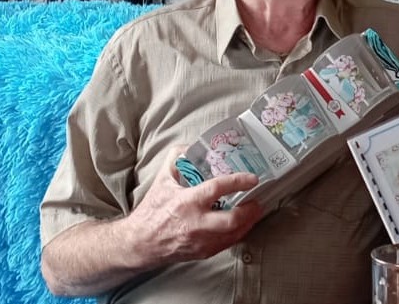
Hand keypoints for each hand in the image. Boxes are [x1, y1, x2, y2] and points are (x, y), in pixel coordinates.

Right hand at [40, 150, 264, 297]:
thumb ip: (176, 158)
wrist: (140, 243)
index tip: (252, 178)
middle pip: (231, 220)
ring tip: (255, 210)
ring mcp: (200, 241)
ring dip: (248, 223)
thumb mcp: (162, 179)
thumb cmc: (153, 210)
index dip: (237, 182)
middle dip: (250, 210)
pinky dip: (238, 234)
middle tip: (258, 199)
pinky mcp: (202, 253)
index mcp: (187, 201)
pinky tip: (242, 225)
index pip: (218, 188)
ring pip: (232, 235)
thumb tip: (190, 144)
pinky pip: (226, 245)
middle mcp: (195, 223)